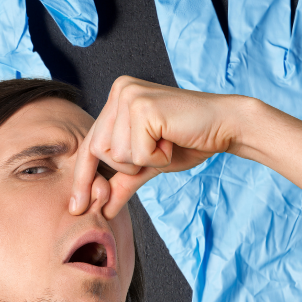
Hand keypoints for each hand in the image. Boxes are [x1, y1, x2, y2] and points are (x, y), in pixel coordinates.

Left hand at [69, 76, 244, 218]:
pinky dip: (157, 158)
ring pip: (116, 154)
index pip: (90, 144)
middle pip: (99, 151)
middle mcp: (120, 91)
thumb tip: (102, 210)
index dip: (83, 178)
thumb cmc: (188, 141)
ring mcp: (130, 96)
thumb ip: (123, 181)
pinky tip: (172, 141)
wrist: (225, 126)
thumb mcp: (149, 163)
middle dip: (129, 164)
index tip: (76, 208)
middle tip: (159, 150)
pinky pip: (137, 154)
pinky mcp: (144, 107)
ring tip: (167, 143)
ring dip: (145, 160)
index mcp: (117, 98)